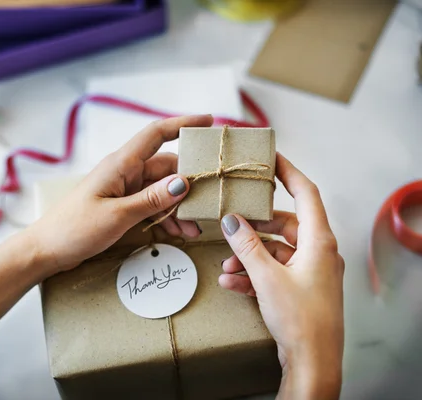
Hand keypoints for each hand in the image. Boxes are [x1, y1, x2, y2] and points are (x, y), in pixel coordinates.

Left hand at [28, 115, 212, 272]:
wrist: (46, 250)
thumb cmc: (74, 228)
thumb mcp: (117, 215)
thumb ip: (151, 199)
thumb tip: (184, 182)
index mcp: (121, 164)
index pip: (156, 134)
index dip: (183, 123)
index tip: (208, 121)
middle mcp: (125, 172)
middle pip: (166, 167)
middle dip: (189, 184)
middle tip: (210, 201)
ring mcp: (123, 189)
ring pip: (162, 190)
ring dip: (179, 207)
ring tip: (195, 228)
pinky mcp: (122, 206)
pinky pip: (152, 205)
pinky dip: (166, 217)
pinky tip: (179, 233)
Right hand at [218, 154, 343, 399]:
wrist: (312, 362)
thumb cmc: (301, 319)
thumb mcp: (267, 277)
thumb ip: (247, 246)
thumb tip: (232, 221)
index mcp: (318, 241)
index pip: (306, 194)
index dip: (289, 173)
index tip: (272, 159)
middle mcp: (318, 252)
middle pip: (284, 225)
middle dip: (254, 228)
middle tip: (232, 223)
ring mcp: (310, 272)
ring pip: (275, 251)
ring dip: (249, 257)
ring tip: (226, 266)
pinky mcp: (301, 289)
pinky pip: (275, 272)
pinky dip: (254, 274)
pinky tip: (233, 283)